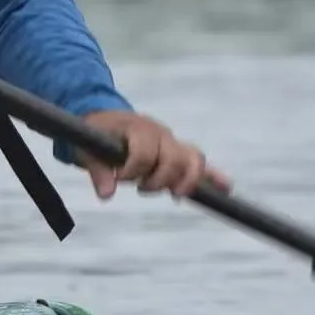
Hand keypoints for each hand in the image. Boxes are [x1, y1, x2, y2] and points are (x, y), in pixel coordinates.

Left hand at [77, 110, 231, 200]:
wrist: (106, 119)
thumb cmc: (96, 134)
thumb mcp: (88, 150)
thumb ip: (98, 171)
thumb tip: (107, 195)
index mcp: (138, 129)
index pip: (145, 153)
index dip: (133, 171)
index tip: (120, 179)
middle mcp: (160, 134)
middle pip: (175, 158)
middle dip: (160, 180)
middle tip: (141, 188)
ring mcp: (172, 142)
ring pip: (193, 159)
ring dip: (185, 181)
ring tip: (174, 195)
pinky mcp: (177, 152)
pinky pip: (198, 164)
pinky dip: (213, 176)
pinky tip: (226, 189)